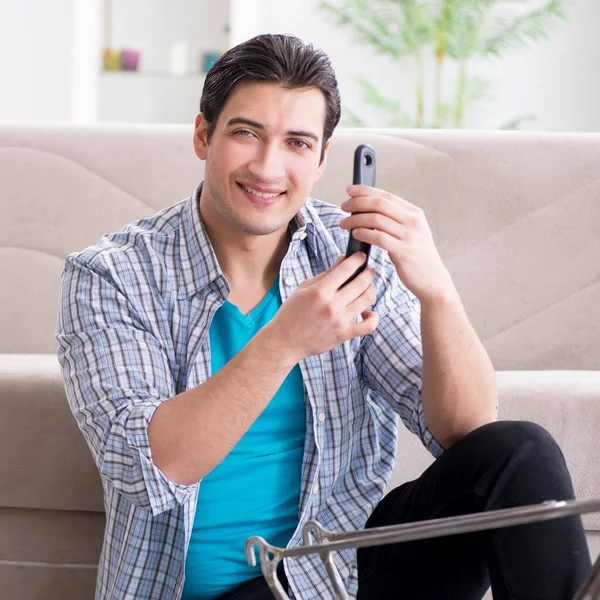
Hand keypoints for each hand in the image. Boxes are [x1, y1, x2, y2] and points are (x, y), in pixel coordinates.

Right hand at [264, 253, 378, 363]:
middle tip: (368, 270)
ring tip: (368, 287)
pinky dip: (373, 317)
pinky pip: (368, 326)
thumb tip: (343, 259)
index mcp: (320, 291)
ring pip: (367, 300)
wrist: (285, 341)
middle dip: (368, 272)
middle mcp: (332, 305)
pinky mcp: (344, 334)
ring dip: (371, 289)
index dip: (357, 259)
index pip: (346, 269)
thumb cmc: (291, 313)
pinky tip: (368, 312)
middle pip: (361, 283)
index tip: (361, 256)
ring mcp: (340, 321)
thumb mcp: (304, 288)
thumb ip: (326, 274)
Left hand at [340, 184, 454, 303]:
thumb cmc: (416, 257)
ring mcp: (409, 235)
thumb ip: (394, 220)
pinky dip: (363, 233)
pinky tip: (355, 234)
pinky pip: (378, 237)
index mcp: (414, 213)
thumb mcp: (410, 232)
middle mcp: (413, 221)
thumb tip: (367, 210)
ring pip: (375, 219)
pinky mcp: (403, 251)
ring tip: (344, 224)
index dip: (365, 191)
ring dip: (355, 220)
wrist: (432, 280)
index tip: (350, 190)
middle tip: (343, 207)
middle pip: (378, 204)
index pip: (386, 195)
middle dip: (357, 203)